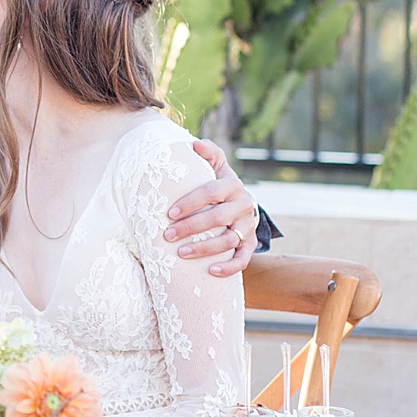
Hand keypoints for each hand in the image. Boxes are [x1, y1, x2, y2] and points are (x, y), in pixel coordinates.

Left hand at [164, 139, 260, 277]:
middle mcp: (243, 205)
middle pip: (218, 218)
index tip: (169, 214)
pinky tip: (210, 271)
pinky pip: (243, 259)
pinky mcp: (249, 245)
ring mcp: (247, 227)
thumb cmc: (217, 184)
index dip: (190, 203)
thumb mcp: (215, 166)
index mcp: (233, 185)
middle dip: (191, 227)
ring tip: (181, 253)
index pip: (211, 192)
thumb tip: (194, 145)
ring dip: (204, 249)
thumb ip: (208, 153)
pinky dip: (228, 267)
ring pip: (228, 240)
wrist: (238, 204)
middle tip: (168, 235)